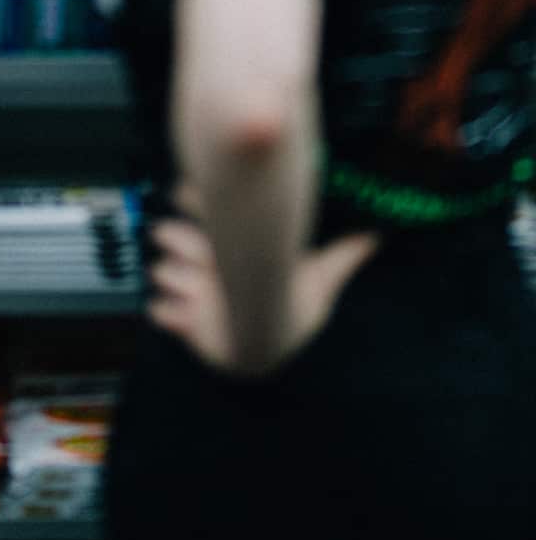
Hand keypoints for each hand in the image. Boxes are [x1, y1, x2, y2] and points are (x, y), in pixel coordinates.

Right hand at [147, 216, 378, 376]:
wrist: (275, 345)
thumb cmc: (293, 306)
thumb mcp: (319, 277)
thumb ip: (344, 253)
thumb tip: (380, 231)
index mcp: (229, 245)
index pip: (201, 210)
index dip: (195, 200)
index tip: (194, 194)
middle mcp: (204, 263)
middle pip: (170, 234)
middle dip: (178, 239)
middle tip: (196, 250)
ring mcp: (189, 290)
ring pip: (164, 271)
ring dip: (177, 277)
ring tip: (197, 288)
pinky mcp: (182, 319)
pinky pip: (160, 311)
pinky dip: (169, 313)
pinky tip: (186, 315)